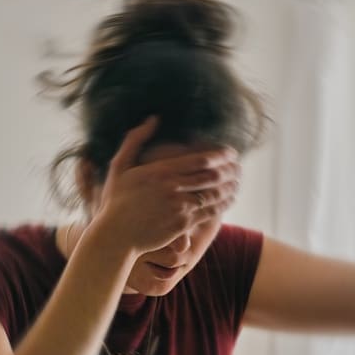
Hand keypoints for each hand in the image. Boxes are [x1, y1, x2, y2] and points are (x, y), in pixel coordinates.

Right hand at [92, 117, 241, 254]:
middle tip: (239, 167)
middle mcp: (173, 187)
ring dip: (230, 187)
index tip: (232, 153)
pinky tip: (228, 200)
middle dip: (231, 170)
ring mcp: (180, 207)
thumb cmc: (116, 201)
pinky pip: (210, 212)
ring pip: (215, 194)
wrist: (115, 236)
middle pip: (213, 175)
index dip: (222, 156)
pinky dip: (223, 205)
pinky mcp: (183, 224)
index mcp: (161, 171)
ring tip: (237, 182)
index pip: (202, 159)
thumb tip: (153, 118)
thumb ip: (135, 140)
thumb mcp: (119, 166)